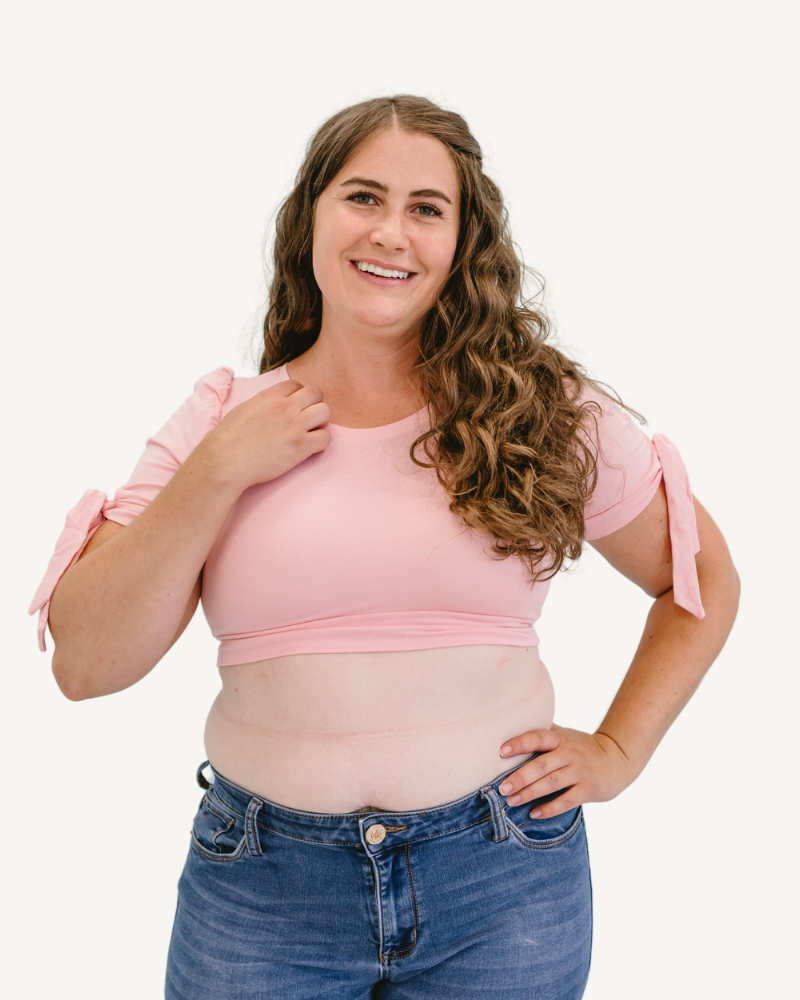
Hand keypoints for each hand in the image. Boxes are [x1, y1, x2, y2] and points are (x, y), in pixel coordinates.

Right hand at [198, 379, 330, 491]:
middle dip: (314, 406)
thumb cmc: (228, 440)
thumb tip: (270, 406)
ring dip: (321, 422)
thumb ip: (263, 403)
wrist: (225, 461)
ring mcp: (294, 426)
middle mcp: (284, 407)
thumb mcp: (244, 409)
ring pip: (325, 412)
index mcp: (269, 396)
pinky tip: (309, 449)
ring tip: (310, 433)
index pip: (297, 384)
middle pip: (316, 393)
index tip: (294, 409)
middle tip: (306, 421)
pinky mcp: (300, 446)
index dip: (298, 396)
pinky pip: (326, 438)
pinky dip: (321, 443)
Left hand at [497, 724, 638, 818]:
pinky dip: (549, 809)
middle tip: (502, 787)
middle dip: (520, 777)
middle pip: (541, 765)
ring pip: (551, 784)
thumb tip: (514, 724)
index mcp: (561, 738)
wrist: (618, 759)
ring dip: (530, 793)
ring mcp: (579, 772)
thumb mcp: (566, 735)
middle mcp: (569, 753)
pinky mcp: (588, 789)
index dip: (519, 743)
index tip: (501, 751)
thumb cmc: (583, 747)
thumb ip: (545, 732)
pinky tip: (534, 813)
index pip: (538, 737)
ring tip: (512, 801)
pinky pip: (566, 801)